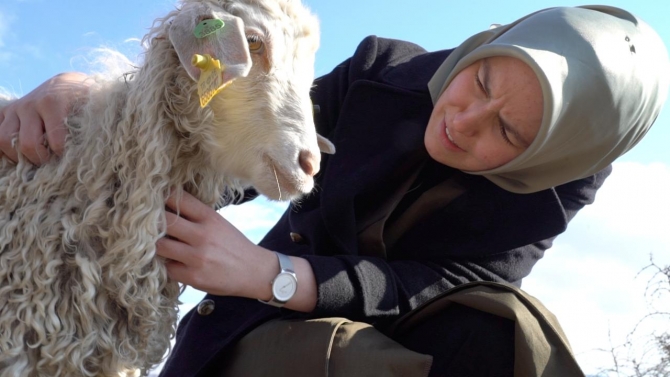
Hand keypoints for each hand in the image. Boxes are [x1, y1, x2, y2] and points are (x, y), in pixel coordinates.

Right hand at [0, 72, 92, 164]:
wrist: (66, 83)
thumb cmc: (83, 100)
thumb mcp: (92, 109)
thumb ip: (91, 126)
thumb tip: (92, 152)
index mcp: (53, 102)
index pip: (55, 142)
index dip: (64, 156)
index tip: (72, 160)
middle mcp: (30, 104)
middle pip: (28, 143)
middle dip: (41, 159)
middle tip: (52, 163)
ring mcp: (16, 108)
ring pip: (5, 140)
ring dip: (19, 156)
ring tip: (36, 160)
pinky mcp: (6, 112)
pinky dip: (5, 149)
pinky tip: (19, 155)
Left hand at [156, 190, 317, 311]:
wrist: (254, 272)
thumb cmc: (234, 245)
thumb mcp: (220, 223)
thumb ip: (196, 216)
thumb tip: (167, 208)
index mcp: (209, 217)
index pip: (179, 199)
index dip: (162, 198)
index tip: (154, 201)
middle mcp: (202, 235)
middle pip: (164, 221)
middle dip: (153, 223)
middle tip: (147, 225)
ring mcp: (197, 257)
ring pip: (160, 246)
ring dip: (156, 246)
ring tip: (159, 245)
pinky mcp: (194, 276)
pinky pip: (168, 268)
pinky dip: (167, 266)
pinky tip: (173, 263)